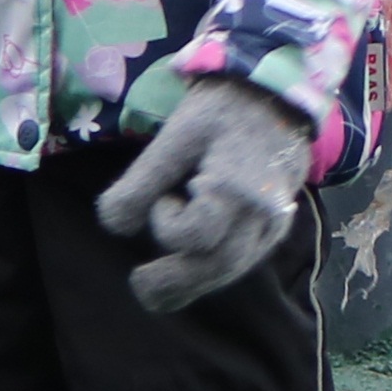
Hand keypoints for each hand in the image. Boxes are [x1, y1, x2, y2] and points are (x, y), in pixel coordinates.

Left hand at [94, 78, 316, 314]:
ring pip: (232, 269)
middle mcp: (263, 213)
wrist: (276, 94)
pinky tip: (188, 277)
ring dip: (192, 285)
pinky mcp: (275, 228)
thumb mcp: (176, 135)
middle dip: (176, 283)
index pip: (200, 232)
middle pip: (219, 264)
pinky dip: (212, 273)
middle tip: (140, 289)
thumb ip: (143, 181)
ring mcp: (274, 223)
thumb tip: (115, 227)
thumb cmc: (221, 109)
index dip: (170, 226)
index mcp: (238, 185)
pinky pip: (243, 261)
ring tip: (156, 295)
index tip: (163, 197)